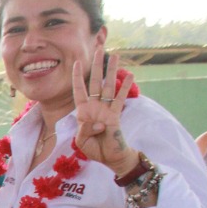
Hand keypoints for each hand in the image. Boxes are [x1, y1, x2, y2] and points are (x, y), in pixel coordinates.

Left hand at [71, 46, 137, 173]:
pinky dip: (124, 88)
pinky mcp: (116, 116)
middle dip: (96, 66)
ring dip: (112, 71)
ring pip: (109, 86)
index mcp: (83, 112)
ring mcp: (106, 110)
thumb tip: (99, 122)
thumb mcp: (81, 140)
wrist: (110, 158)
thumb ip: (85, 129)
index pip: (79, 90)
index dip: (77, 77)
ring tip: (115, 55)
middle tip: (98, 49)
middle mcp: (95, 107)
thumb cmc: (94, 149)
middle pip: (95, 82)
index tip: (76, 62)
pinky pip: (120, 99)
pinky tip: (130, 75)